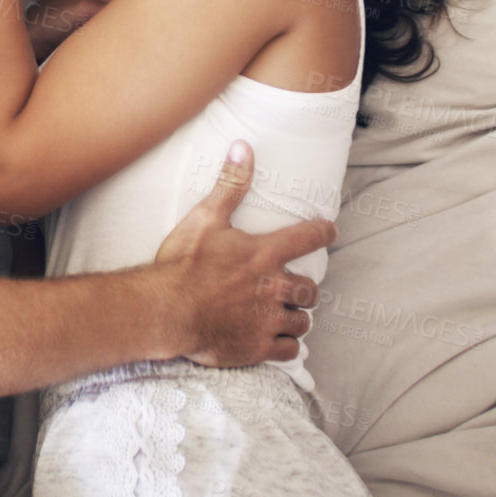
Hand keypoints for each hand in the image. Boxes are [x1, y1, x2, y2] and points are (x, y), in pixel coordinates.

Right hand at [25, 0, 127, 61]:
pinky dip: (116, 21)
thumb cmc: (50, 31)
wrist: (30, 36)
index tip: (130, 11)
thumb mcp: (68, 10)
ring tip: (128, 29)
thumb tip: (115, 17)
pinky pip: (110, 9)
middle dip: (129, 5)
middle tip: (135, 22)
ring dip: (125, 15)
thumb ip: (89, 6)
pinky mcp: (82, 4)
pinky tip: (116, 33)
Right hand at [152, 140, 333, 367]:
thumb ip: (230, 185)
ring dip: (296, 317)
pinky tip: (275, 341)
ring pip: (302, 321)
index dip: (323, 232)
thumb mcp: (205, 218)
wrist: (166, 310)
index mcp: (265, 254)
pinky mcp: (258, 347)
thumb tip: (243, 146)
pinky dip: (285, 345)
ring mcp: (269, 320)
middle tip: (291, 288)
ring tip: (283, 315)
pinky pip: (289, 350)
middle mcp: (275, 287)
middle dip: (303, 288)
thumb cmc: (183, 264)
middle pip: (310, 288)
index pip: (309, 237)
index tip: (329, 230)